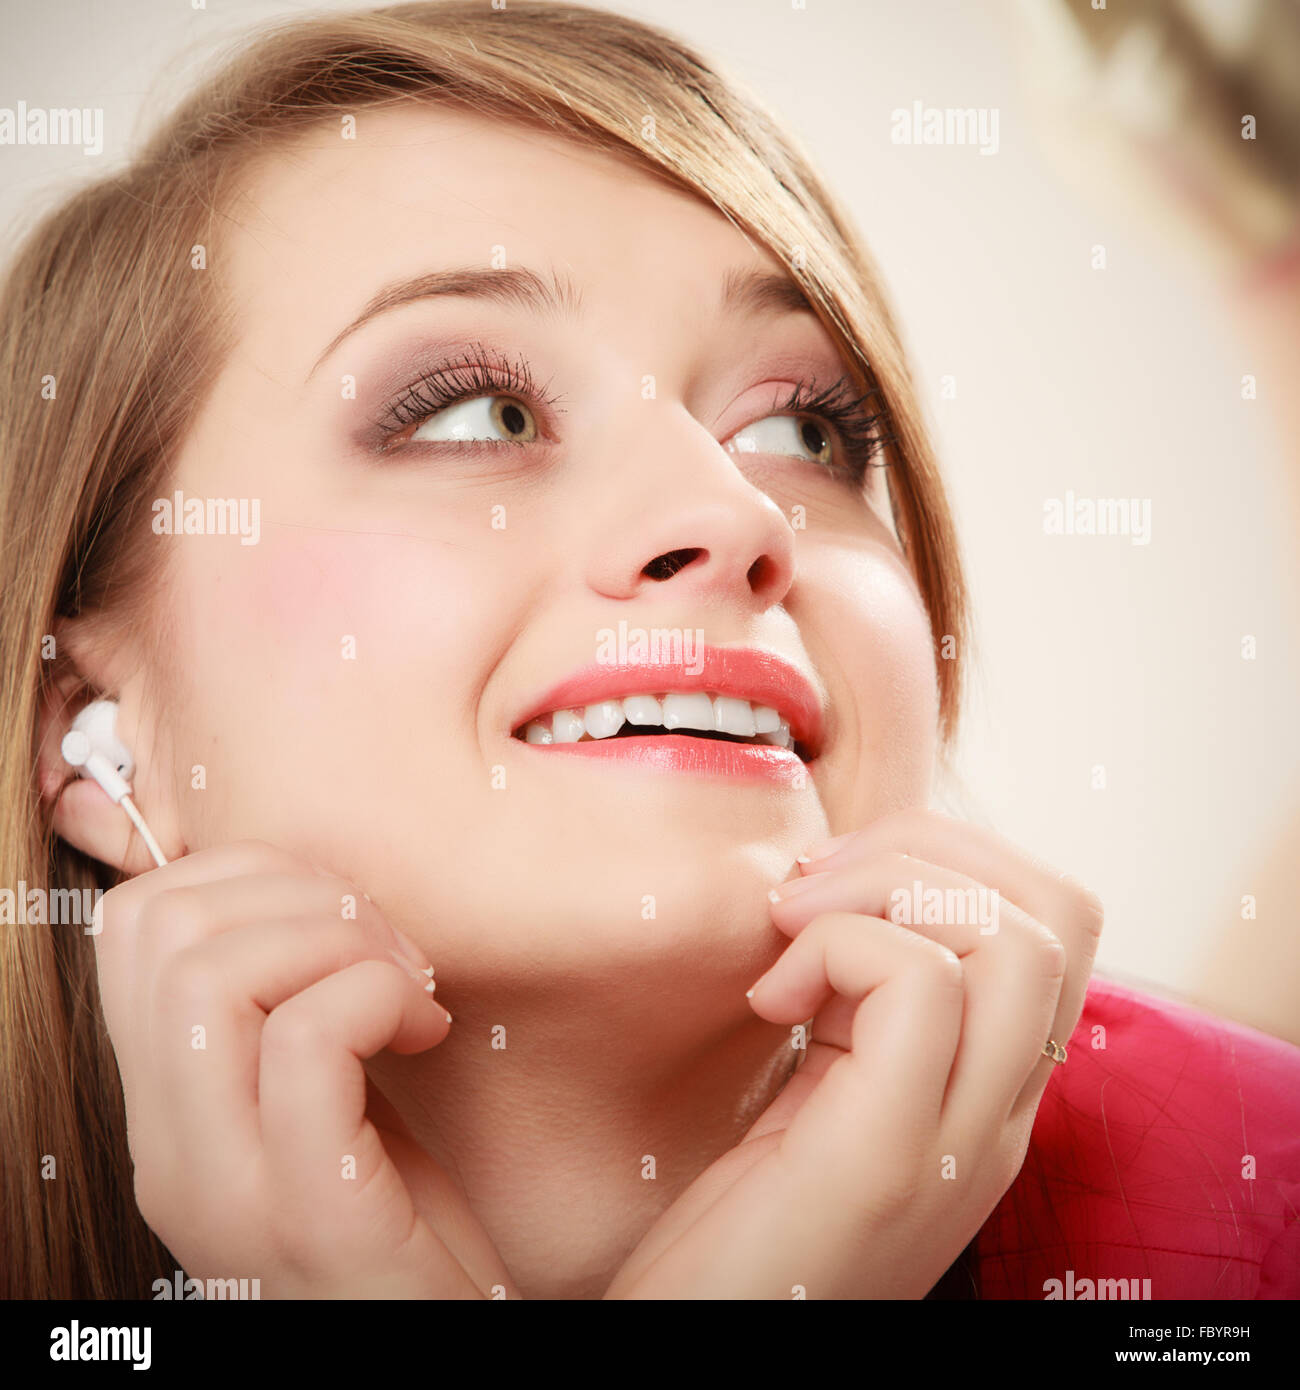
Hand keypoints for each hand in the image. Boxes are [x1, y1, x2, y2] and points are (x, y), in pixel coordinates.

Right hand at [92, 840, 516, 1298]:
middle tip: (387, 951)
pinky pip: (306, 1040)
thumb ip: (282, 1006)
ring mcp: (226, 1191)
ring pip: (211, 976)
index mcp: (166, 1109)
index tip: (341, 918)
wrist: (433, 1343)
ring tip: (407, 991)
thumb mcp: (320, 1097)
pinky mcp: (309, 1216)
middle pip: (162, 929)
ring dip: (340, 942)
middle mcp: (167, 1151)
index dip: (247, 872)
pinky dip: (378, 996)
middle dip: (299, 894)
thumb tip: (306, 882)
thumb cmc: (401, 1218)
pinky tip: (426, 1032)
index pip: (132, 923)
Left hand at [603, 809, 1102, 1298]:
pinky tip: (768, 1000)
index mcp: (989, 1091)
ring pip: (1013, 937)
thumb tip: (836, 877)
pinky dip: (835, 945)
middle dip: (927, 846)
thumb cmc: (741, 1227)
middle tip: (810, 885)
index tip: (834, 879)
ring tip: (789, 928)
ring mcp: (960, 1142)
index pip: (1059, 922)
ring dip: (884, 886)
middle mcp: (999, 1115)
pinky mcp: (889, 1156)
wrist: (704, 1349)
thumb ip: (860, 1001)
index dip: (955, 856)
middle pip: (1061, 909)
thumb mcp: (820, 1091)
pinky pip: (918, 983)